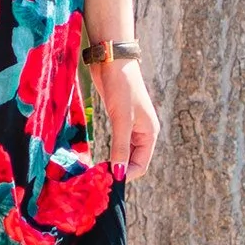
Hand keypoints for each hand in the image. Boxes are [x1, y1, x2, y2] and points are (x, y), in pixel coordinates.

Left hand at [95, 56, 158, 178]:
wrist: (112, 62)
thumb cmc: (121, 88)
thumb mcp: (121, 119)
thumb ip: (120, 146)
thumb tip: (119, 172)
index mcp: (149, 133)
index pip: (141, 164)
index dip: (126, 175)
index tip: (106, 182)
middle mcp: (143, 132)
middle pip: (132, 160)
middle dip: (118, 170)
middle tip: (97, 180)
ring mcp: (130, 126)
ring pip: (123, 152)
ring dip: (112, 162)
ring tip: (95, 172)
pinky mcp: (118, 120)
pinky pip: (116, 142)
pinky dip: (108, 151)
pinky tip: (96, 158)